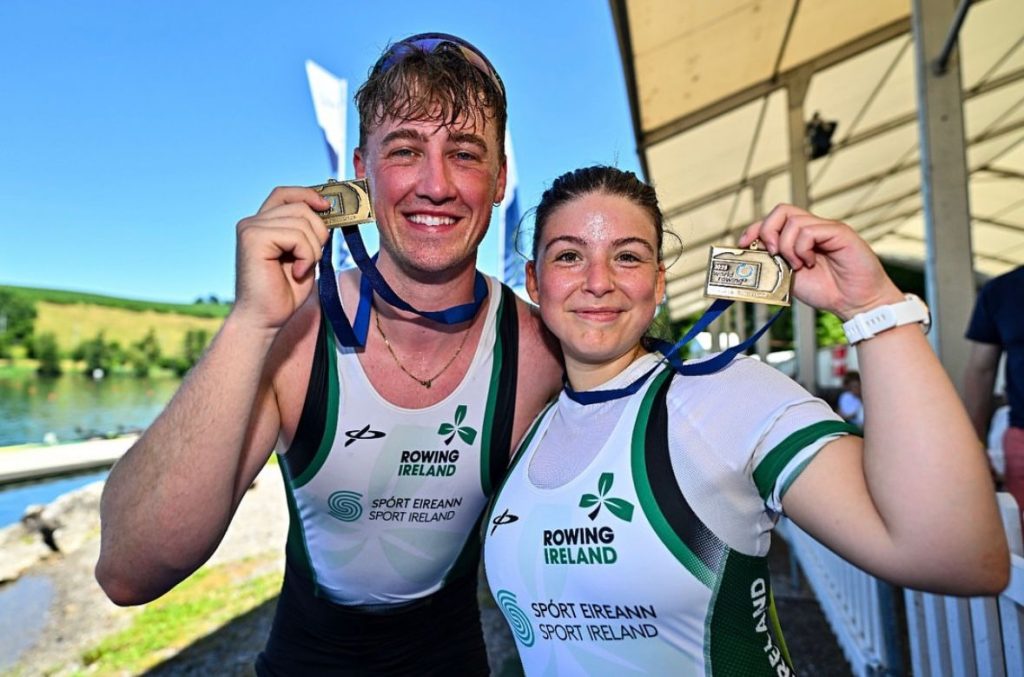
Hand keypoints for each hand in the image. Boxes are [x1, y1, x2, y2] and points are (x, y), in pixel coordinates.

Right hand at [231, 186, 330, 332]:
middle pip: (301, 207)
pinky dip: (306, 256)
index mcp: (263, 224)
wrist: (265, 319)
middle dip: (318, 233)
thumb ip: (308, 232)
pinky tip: (297, 272)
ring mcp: (251, 228)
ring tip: (301, 269)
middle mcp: (253, 222)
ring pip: (302, 222)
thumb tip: (327, 209)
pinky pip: (297, 236)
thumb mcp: (304, 255)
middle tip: (311, 260)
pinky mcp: (253, 238)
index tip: (327, 207)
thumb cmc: (284, 292)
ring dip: (313, 250)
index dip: (308, 194)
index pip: (286, 194)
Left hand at [738, 204, 902, 319]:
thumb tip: (751, 254)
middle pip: (781, 210)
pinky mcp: (839, 232)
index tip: (743, 244)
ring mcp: (826, 228)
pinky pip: (809, 231)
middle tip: (771, 253)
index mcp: (800, 237)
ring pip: (793, 221)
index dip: (755, 228)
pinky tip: (810, 263)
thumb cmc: (827, 291)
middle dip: (767, 231)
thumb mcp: (789, 277)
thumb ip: (774, 262)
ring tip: (798, 265)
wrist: (855, 303)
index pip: (773, 219)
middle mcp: (813, 228)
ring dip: (787, 246)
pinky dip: (802, 249)